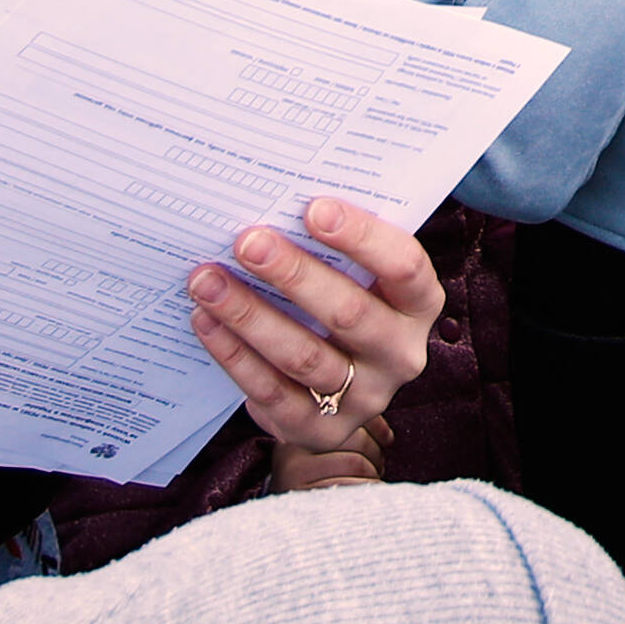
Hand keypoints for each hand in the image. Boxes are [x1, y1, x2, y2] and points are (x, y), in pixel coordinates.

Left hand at [188, 195, 448, 483]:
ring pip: (303, 356)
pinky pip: (272, 392)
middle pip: (349, 313)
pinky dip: (234, 354)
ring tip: (207, 280)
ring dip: (249, 314)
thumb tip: (277, 194)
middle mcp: (400, 354)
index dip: (363, 236)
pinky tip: (205, 320)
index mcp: (418, 304)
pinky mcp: (320, 429)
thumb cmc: (343, 301)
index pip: (404, 267)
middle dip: (293, 274)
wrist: (339, 391)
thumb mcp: (359, 275)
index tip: (313, 207)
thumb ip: (337, 244)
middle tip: (247, 241)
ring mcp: (364, 398)